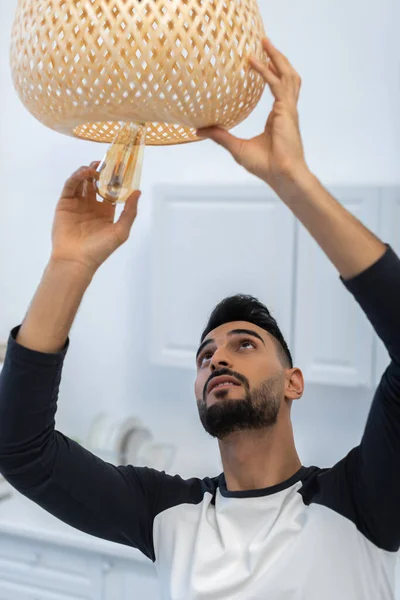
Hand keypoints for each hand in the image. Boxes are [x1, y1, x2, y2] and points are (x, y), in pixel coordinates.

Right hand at [51, 163, 140, 273]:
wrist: (76, 259)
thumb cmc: (100, 249)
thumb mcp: (121, 231)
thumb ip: (130, 212)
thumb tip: (138, 192)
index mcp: (106, 211)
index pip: (112, 190)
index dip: (116, 179)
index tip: (122, 167)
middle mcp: (92, 205)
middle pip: (97, 183)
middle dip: (102, 172)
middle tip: (108, 162)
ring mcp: (78, 203)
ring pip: (83, 181)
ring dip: (89, 172)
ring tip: (96, 166)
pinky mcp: (65, 203)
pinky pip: (71, 186)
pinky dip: (77, 177)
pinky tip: (85, 173)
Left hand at [196, 38, 307, 188]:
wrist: (281, 174)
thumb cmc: (265, 165)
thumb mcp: (236, 147)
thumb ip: (220, 135)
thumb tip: (199, 130)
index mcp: (278, 117)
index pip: (278, 88)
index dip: (271, 73)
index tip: (258, 62)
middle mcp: (285, 110)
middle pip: (286, 76)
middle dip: (277, 58)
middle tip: (263, 42)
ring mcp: (288, 109)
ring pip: (287, 74)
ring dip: (276, 57)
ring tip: (264, 43)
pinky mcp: (286, 110)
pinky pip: (276, 84)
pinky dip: (265, 71)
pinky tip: (253, 61)